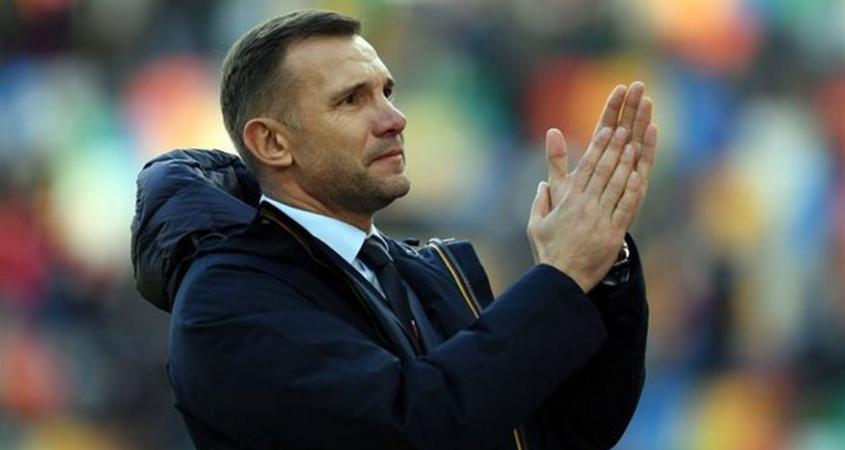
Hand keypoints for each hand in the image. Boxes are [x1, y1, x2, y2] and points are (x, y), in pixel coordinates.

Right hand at [527, 126, 640, 291]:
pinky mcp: (613, 234)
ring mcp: (600, 219)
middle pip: (603, 171)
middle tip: (626, 128)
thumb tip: (542, 183)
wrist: (561, 279)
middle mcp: (585, 206)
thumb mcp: (536, 224)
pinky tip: (639, 176)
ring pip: (615, 185)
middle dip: (615, 148)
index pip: (586, 168)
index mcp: (568, 201)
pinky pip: (624, 208)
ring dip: (625, 163)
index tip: (607, 130)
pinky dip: (631, 191)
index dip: (598, 147)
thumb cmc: (549, 252)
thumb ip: (540, 201)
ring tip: (634, 145)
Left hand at [545, 81, 657, 228]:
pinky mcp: (635, 192)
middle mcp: (615, 167)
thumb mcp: (560, 185)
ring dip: (642, 122)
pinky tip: (653, 130)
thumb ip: (557, 159)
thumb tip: (551, 131)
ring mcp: (627, 178)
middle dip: (630, 108)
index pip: (605, 128)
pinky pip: (642, 166)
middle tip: (639, 85)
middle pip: (624, 131)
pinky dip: (648, 149)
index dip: (612, 109)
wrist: (582, 246)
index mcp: (596, 163)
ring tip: (648, 101)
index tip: (620, 87)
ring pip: (636, 144)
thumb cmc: (570, 216)